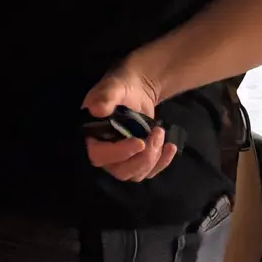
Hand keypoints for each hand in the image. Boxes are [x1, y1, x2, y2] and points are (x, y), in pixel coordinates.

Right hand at [82, 61, 178, 181]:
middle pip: (121, 171)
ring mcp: (122, 160)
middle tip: (157, 135)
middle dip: (142, 158)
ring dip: (154, 158)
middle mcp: (104, 153)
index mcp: (92, 136)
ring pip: (136, 174)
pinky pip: (149, 172)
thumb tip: (96, 110)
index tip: (140, 142)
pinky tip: (170, 147)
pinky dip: (162, 162)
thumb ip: (105, 97)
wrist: (137, 89)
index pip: (100, 155)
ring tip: (161, 134)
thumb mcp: (113, 87)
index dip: (119, 153)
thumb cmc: (121, 87)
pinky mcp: (137, 161)